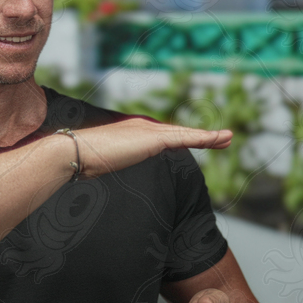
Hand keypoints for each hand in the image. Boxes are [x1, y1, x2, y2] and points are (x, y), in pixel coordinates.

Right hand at [73, 117, 231, 179]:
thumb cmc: (81, 162)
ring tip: (228, 138)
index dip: (181, 139)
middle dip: (200, 136)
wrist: (74, 152)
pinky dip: (204, 137)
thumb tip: (96, 174)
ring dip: (208, 136)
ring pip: (185, 134)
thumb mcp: (101, 165)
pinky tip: (219, 138)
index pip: (162, 137)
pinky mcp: (153, 138)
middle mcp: (142, 128)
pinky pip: (185, 137)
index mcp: (132, 134)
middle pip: (178, 133)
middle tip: (222, 139)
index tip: (194, 141)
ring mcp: (148, 131)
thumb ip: (107, 166)